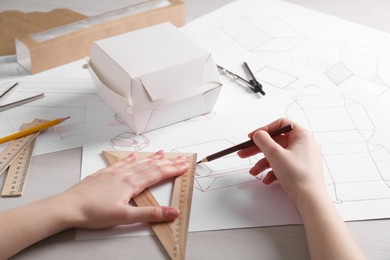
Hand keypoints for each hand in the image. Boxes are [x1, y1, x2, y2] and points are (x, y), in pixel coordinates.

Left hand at [54, 150, 188, 228]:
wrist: (69, 207)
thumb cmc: (93, 213)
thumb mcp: (125, 216)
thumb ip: (150, 213)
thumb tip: (171, 212)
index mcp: (131, 183)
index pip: (157, 174)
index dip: (172, 170)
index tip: (184, 166)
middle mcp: (124, 174)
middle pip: (151, 166)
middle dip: (167, 162)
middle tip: (180, 158)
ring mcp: (114, 173)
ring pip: (138, 162)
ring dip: (152, 158)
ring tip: (162, 153)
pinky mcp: (104, 174)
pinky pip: (122, 163)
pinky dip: (131, 158)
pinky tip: (133, 156)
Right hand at [238, 118, 324, 204]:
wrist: (310, 200)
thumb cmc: (298, 175)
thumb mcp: (275, 154)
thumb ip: (263, 140)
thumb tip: (258, 134)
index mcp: (302, 136)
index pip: (280, 125)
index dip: (264, 130)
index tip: (252, 137)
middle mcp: (304, 145)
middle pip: (276, 142)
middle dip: (258, 150)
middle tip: (244, 153)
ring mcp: (303, 158)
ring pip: (278, 156)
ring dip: (263, 163)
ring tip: (254, 172)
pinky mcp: (301, 170)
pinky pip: (283, 166)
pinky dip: (273, 171)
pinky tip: (266, 180)